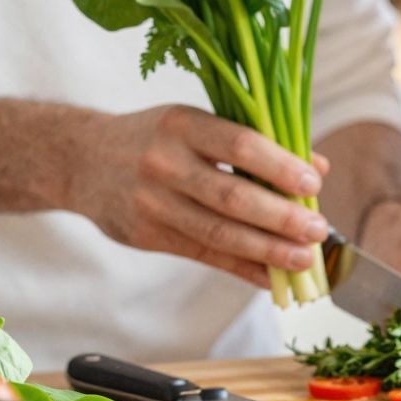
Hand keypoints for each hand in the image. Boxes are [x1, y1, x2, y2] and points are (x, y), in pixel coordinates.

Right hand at [68, 105, 328, 287]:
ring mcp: (152, 203)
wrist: (81, 160)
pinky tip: (273, 276)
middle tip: (318, 231)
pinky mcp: (147, 236)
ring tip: (304, 260)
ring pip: (219, 233)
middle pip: (232, 196)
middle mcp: (164, 162)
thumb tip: (318, 166)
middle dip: (281, 218)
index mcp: (182, 124)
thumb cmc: (154, 138)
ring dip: (268, 251)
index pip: (239, 144)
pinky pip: (204, 255)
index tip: (314, 184)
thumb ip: (255, 142)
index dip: (280, 166)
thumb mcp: (196, 123)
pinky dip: (243, 269)